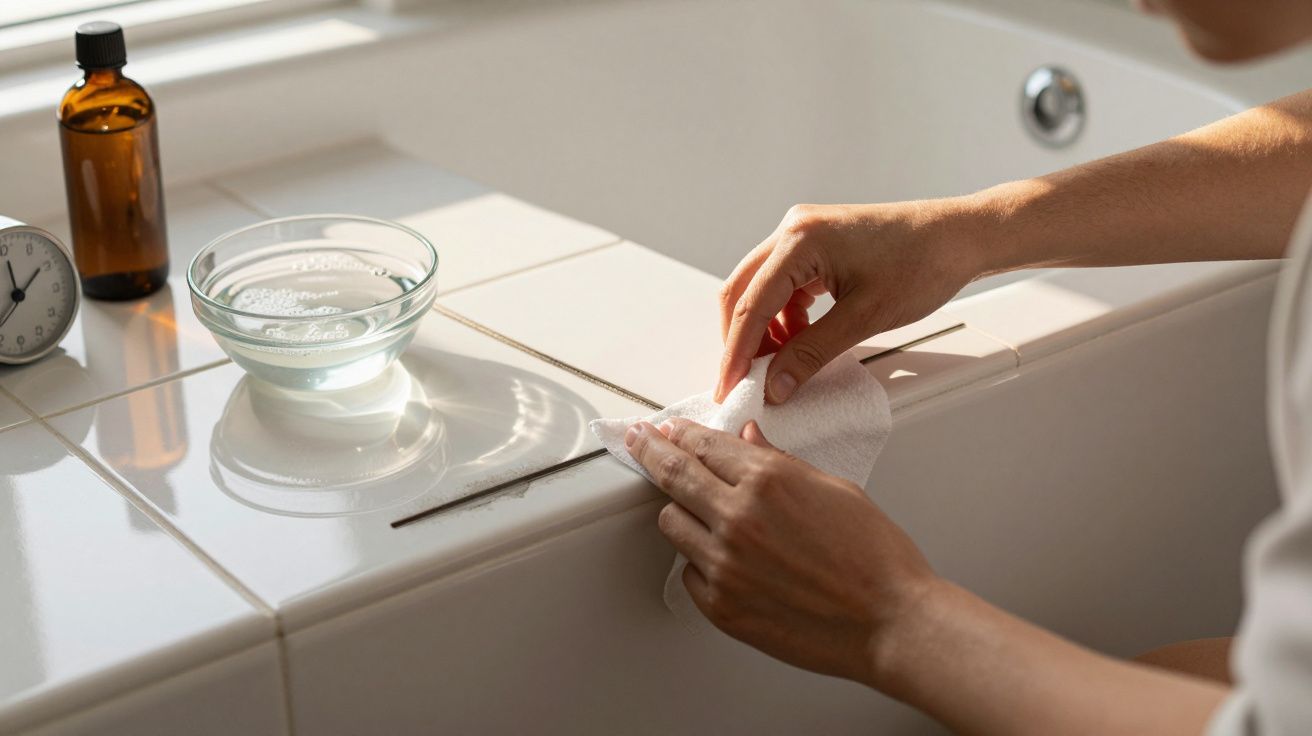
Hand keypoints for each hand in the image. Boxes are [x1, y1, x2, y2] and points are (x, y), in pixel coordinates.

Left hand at [625, 417, 936, 687]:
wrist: (890, 622)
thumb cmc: (875, 558)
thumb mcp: (834, 490)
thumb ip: (780, 463)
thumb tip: (748, 441)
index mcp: (768, 481)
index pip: (704, 444)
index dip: (681, 433)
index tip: (668, 429)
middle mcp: (738, 519)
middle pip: (673, 474)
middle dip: (650, 451)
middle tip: (639, 442)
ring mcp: (725, 565)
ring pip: (671, 523)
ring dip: (680, 511)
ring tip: (699, 512)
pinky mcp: (722, 607)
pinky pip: (690, 572)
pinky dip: (700, 561)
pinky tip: (727, 560)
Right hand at [716, 200, 981, 402]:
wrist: (960, 237)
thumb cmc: (923, 263)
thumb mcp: (864, 318)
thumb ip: (812, 354)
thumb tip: (775, 385)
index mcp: (800, 239)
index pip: (751, 304)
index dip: (736, 353)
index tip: (729, 387)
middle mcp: (794, 229)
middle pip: (743, 292)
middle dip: (741, 341)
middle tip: (744, 383)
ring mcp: (803, 233)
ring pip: (761, 290)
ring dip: (764, 330)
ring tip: (778, 367)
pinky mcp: (816, 244)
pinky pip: (784, 285)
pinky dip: (784, 317)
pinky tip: (798, 342)